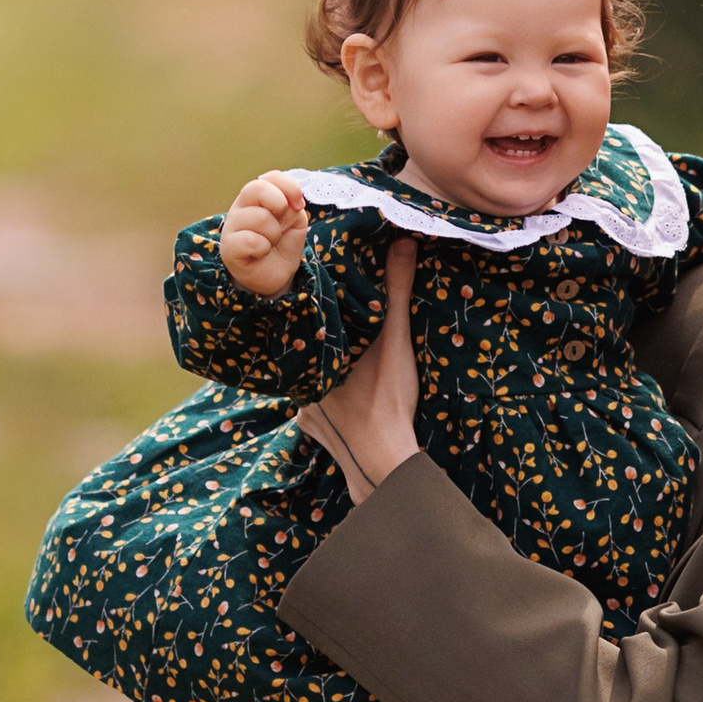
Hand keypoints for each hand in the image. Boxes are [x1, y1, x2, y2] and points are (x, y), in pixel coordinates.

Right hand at [219, 171, 308, 294]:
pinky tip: (259, 253)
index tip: (298, 205)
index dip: (289, 187)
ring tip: (269, 243)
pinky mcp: (228, 248)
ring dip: (274, 234)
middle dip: (279, 206)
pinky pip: (253, 241)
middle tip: (281, 224)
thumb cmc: (283, 243)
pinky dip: (264, 248)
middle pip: (257, 188)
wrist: (276, 274)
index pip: (270, 176)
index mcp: (257, 196)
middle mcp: (241, 206)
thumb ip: (292, 204)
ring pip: (260, 217)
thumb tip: (290, 201)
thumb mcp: (295, 220)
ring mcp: (232, 226)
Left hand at [299, 234, 422, 495]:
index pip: (309, 318)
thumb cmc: (387, 397)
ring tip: (344, 359)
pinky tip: (344, 394)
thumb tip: (403, 241)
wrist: (381, 460)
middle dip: (323, 337)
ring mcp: (302, 405)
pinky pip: (313, 404)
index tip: (327, 292)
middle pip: (308, 346)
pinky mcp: (310, 426)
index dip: (319, 305)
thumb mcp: (396, 338)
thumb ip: (397, 289)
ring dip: (323, 368)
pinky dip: (327, 398)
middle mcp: (299, 376)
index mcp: (315, 349)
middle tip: (340, 325)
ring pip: (308, 375)